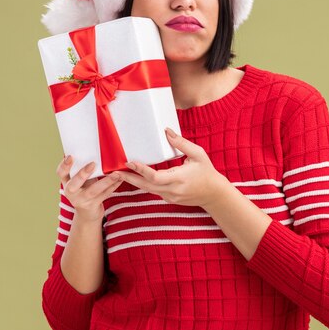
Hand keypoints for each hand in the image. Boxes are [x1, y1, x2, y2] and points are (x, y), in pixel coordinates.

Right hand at [57, 155, 123, 222]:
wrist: (87, 213)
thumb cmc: (84, 190)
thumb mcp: (80, 181)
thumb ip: (83, 169)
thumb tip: (95, 150)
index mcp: (66, 182)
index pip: (61, 173)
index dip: (64, 165)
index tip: (70, 156)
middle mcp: (71, 192)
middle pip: (74, 183)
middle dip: (83, 173)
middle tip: (93, 164)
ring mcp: (81, 200)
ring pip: (93, 191)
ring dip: (106, 181)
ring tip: (116, 174)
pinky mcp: (93, 205)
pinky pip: (104, 195)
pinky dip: (114, 186)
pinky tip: (121, 179)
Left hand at [113, 128, 229, 208]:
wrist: (214, 194)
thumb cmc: (207, 172)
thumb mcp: (198, 154)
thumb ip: (182, 143)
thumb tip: (166, 131)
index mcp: (179, 178)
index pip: (156, 176)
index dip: (141, 170)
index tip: (130, 162)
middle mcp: (172, 190)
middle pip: (146, 185)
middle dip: (129, 178)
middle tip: (114, 171)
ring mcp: (170, 196)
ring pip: (147, 189)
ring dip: (133, 182)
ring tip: (119, 174)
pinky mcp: (169, 198)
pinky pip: (153, 191)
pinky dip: (143, 184)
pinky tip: (134, 178)